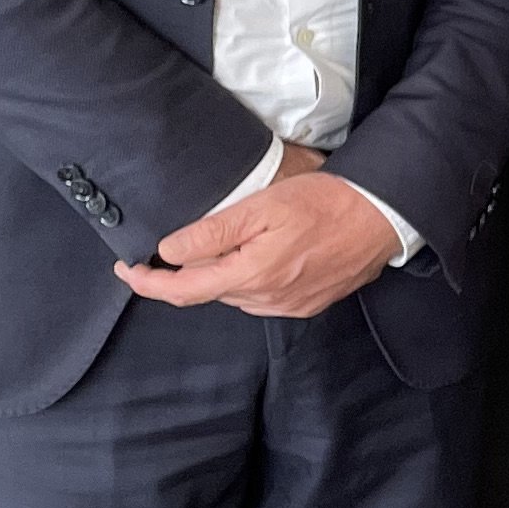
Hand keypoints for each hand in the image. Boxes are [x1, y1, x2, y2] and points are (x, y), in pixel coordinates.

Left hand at [118, 160, 396, 318]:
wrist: (382, 215)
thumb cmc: (325, 202)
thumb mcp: (261, 206)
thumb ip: (212, 233)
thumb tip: (169, 251)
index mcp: (251, 275)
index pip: (183, 290)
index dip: (148, 283)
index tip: (126, 268)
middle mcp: (267, 299)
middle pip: (209, 291)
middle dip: (186, 272)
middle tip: (171, 245)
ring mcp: (289, 305)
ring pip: (235, 294)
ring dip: (220, 275)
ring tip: (222, 244)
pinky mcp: (307, 303)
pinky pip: (262, 297)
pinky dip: (248, 279)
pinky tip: (259, 255)